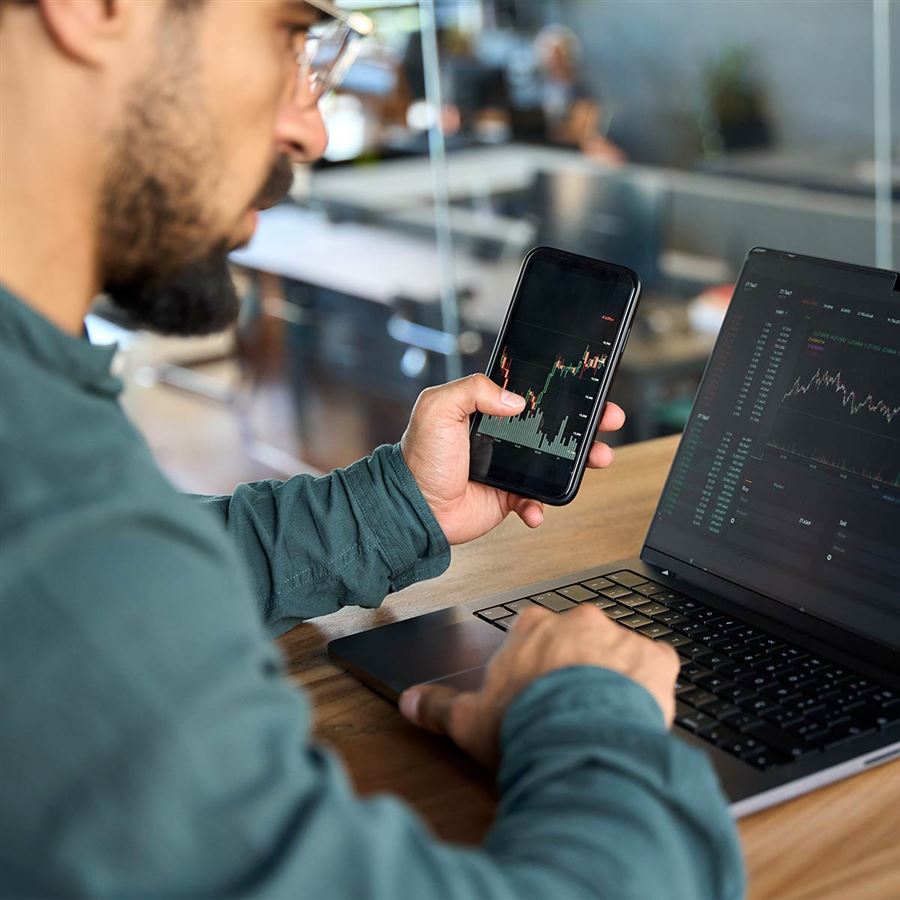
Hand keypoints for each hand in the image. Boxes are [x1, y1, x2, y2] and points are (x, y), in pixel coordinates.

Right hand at [399, 603, 678, 767]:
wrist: (580, 742)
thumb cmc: (526, 726)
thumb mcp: (470, 721)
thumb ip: (438, 706)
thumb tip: (409, 702)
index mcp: (533, 628)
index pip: (533, 634)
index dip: (534, 665)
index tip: (535, 690)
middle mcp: (577, 622)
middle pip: (577, 639)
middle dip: (574, 666)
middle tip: (568, 705)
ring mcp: (618, 637)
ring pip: (616, 652)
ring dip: (611, 676)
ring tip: (601, 716)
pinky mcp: (655, 658)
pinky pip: (656, 666)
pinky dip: (649, 684)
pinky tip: (636, 710)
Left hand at [400, 374, 625, 544]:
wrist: (413, 507)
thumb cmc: (418, 458)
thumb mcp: (437, 408)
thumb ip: (473, 389)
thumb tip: (515, 400)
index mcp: (487, 410)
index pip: (533, 395)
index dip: (562, 391)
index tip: (588, 387)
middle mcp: (502, 437)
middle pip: (554, 426)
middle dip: (586, 423)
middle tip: (608, 419)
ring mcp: (508, 468)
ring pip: (556, 463)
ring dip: (581, 462)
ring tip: (599, 458)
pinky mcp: (507, 497)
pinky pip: (536, 500)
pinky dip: (541, 506)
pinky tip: (534, 508)